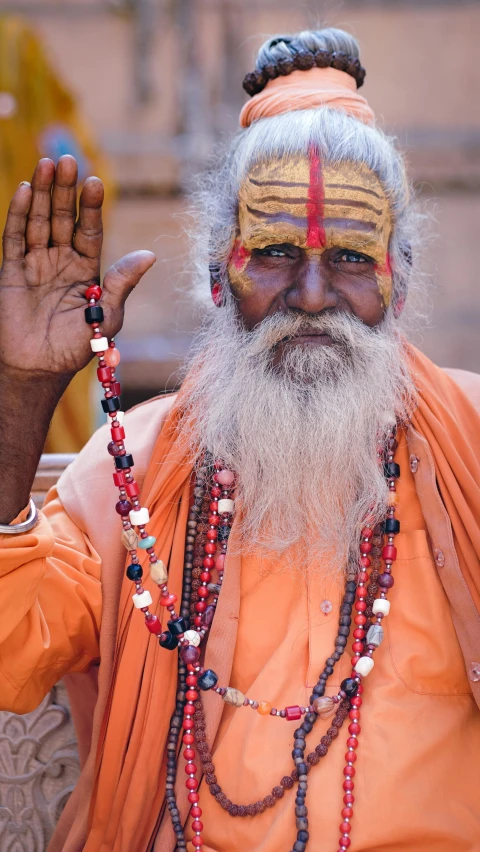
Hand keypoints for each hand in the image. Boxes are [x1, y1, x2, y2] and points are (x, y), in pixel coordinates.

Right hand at [0, 155, 154, 379]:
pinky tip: (26, 191)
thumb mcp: (107, 315)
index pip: (90, 230)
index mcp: (87, 269)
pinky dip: (19, 213)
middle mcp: (61, 260)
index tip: (96, 182)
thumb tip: (150, 255)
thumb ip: (122, 283)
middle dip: (66, 190)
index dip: (91, 207)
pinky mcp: (12, 270)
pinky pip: (15, 237)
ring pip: (39, 220)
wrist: (40, 368)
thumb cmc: (78, 346)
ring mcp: (35, 263)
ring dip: (44, 193)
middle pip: (63, 217)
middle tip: (69, 160)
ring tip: (49, 164)